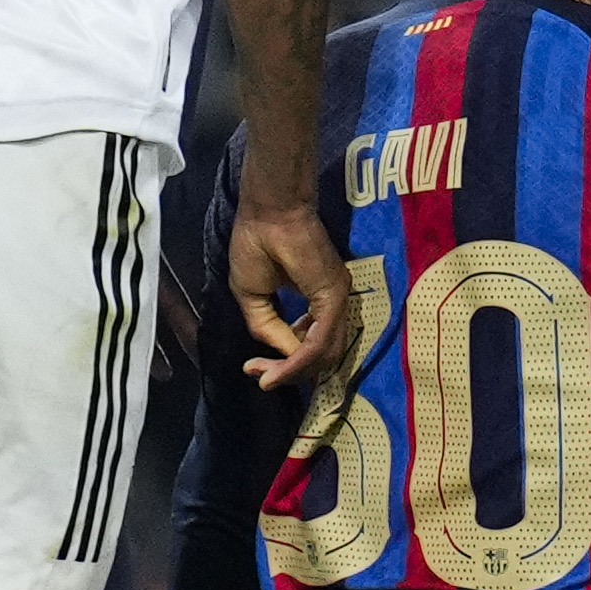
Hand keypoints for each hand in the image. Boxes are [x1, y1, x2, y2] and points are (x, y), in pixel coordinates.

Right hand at [223, 198, 351, 392]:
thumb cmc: (256, 244)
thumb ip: (269, 327)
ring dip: (292, 372)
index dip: (284, 364)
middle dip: (288, 373)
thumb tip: (285, 356)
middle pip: (320, 356)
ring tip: (265, 374)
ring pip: (322, 355)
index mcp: (318, 303)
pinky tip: (278, 369)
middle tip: (261, 377)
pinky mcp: (333, 296)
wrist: (268, 212)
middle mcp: (332, 305)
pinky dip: (299, 361)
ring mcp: (336, 301)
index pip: (310, 346)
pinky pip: (319, 342)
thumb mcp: (254, 297)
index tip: (254, 370)